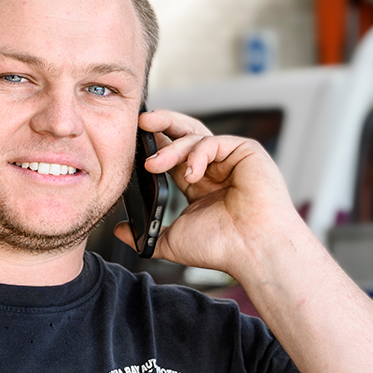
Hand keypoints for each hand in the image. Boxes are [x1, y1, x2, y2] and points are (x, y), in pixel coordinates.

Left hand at [112, 110, 302, 278]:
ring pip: (195, 137)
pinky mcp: (247, 151)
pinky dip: (198, 154)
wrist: (252, 249)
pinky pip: (214, 141)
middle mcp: (216, 168)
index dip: (155, 146)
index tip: (134, 144)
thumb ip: (147, 234)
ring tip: (154, 164)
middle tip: (140, 123)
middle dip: (161, 125)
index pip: (174, 155)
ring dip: (171, 148)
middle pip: (185, 134)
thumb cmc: (221, 247)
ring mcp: (232, 158)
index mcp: (200, 184)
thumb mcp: (173, 240)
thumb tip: (121, 232)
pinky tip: (191, 174)